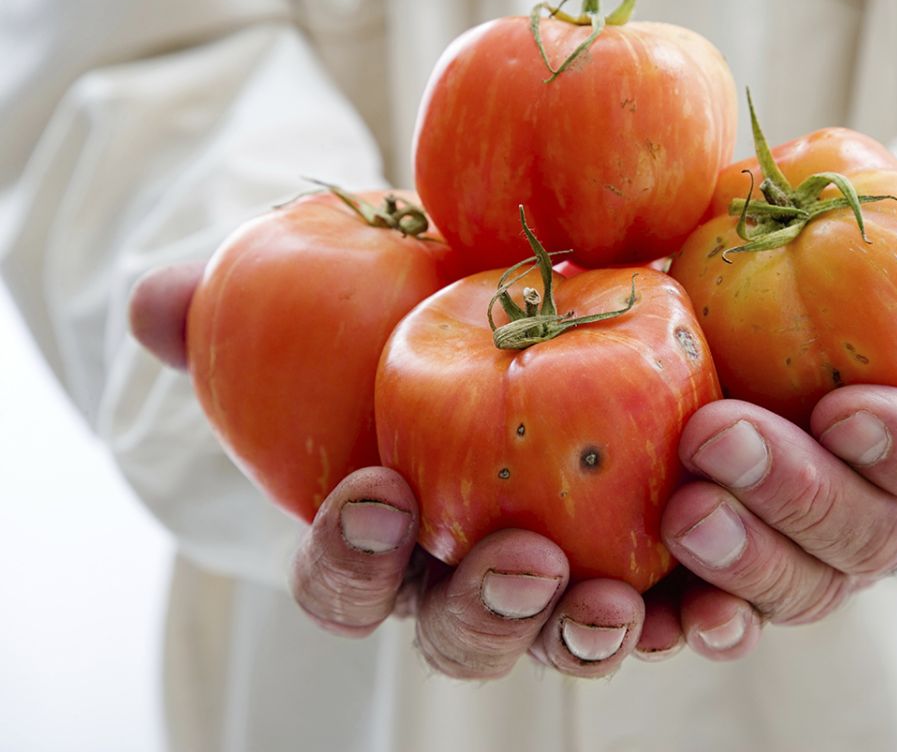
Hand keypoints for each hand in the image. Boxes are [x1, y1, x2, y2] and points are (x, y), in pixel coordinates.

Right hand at [128, 265, 646, 678]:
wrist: (549, 295)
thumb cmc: (420, 306)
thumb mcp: (337, 289)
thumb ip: (242, 302)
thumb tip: (154, 303)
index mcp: (386, 536)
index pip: (343, 580)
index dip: (349, 556)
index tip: (377, 491)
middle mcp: (466, 576)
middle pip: (459, 635)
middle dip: (483, 612)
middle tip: (523, 559)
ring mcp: (561, 582)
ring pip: (559, 642)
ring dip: (583, 635)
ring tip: (615, 600)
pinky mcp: (649, 564)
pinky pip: (666, 617)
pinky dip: (686, 620)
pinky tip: (707, 604)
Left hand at [653, 171, 896, 659]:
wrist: (704, 334)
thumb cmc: (797, 283)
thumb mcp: (844, 238)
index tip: (844, 408)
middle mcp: (893, 512)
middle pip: (881, 539)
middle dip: (803, 494)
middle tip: (718, 436)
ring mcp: (819, 560)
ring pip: (807, 591)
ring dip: (748, 561)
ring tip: (681, 511)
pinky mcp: (740, 587)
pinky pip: (728, 624)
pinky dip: (696, 622)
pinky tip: (650, 612)